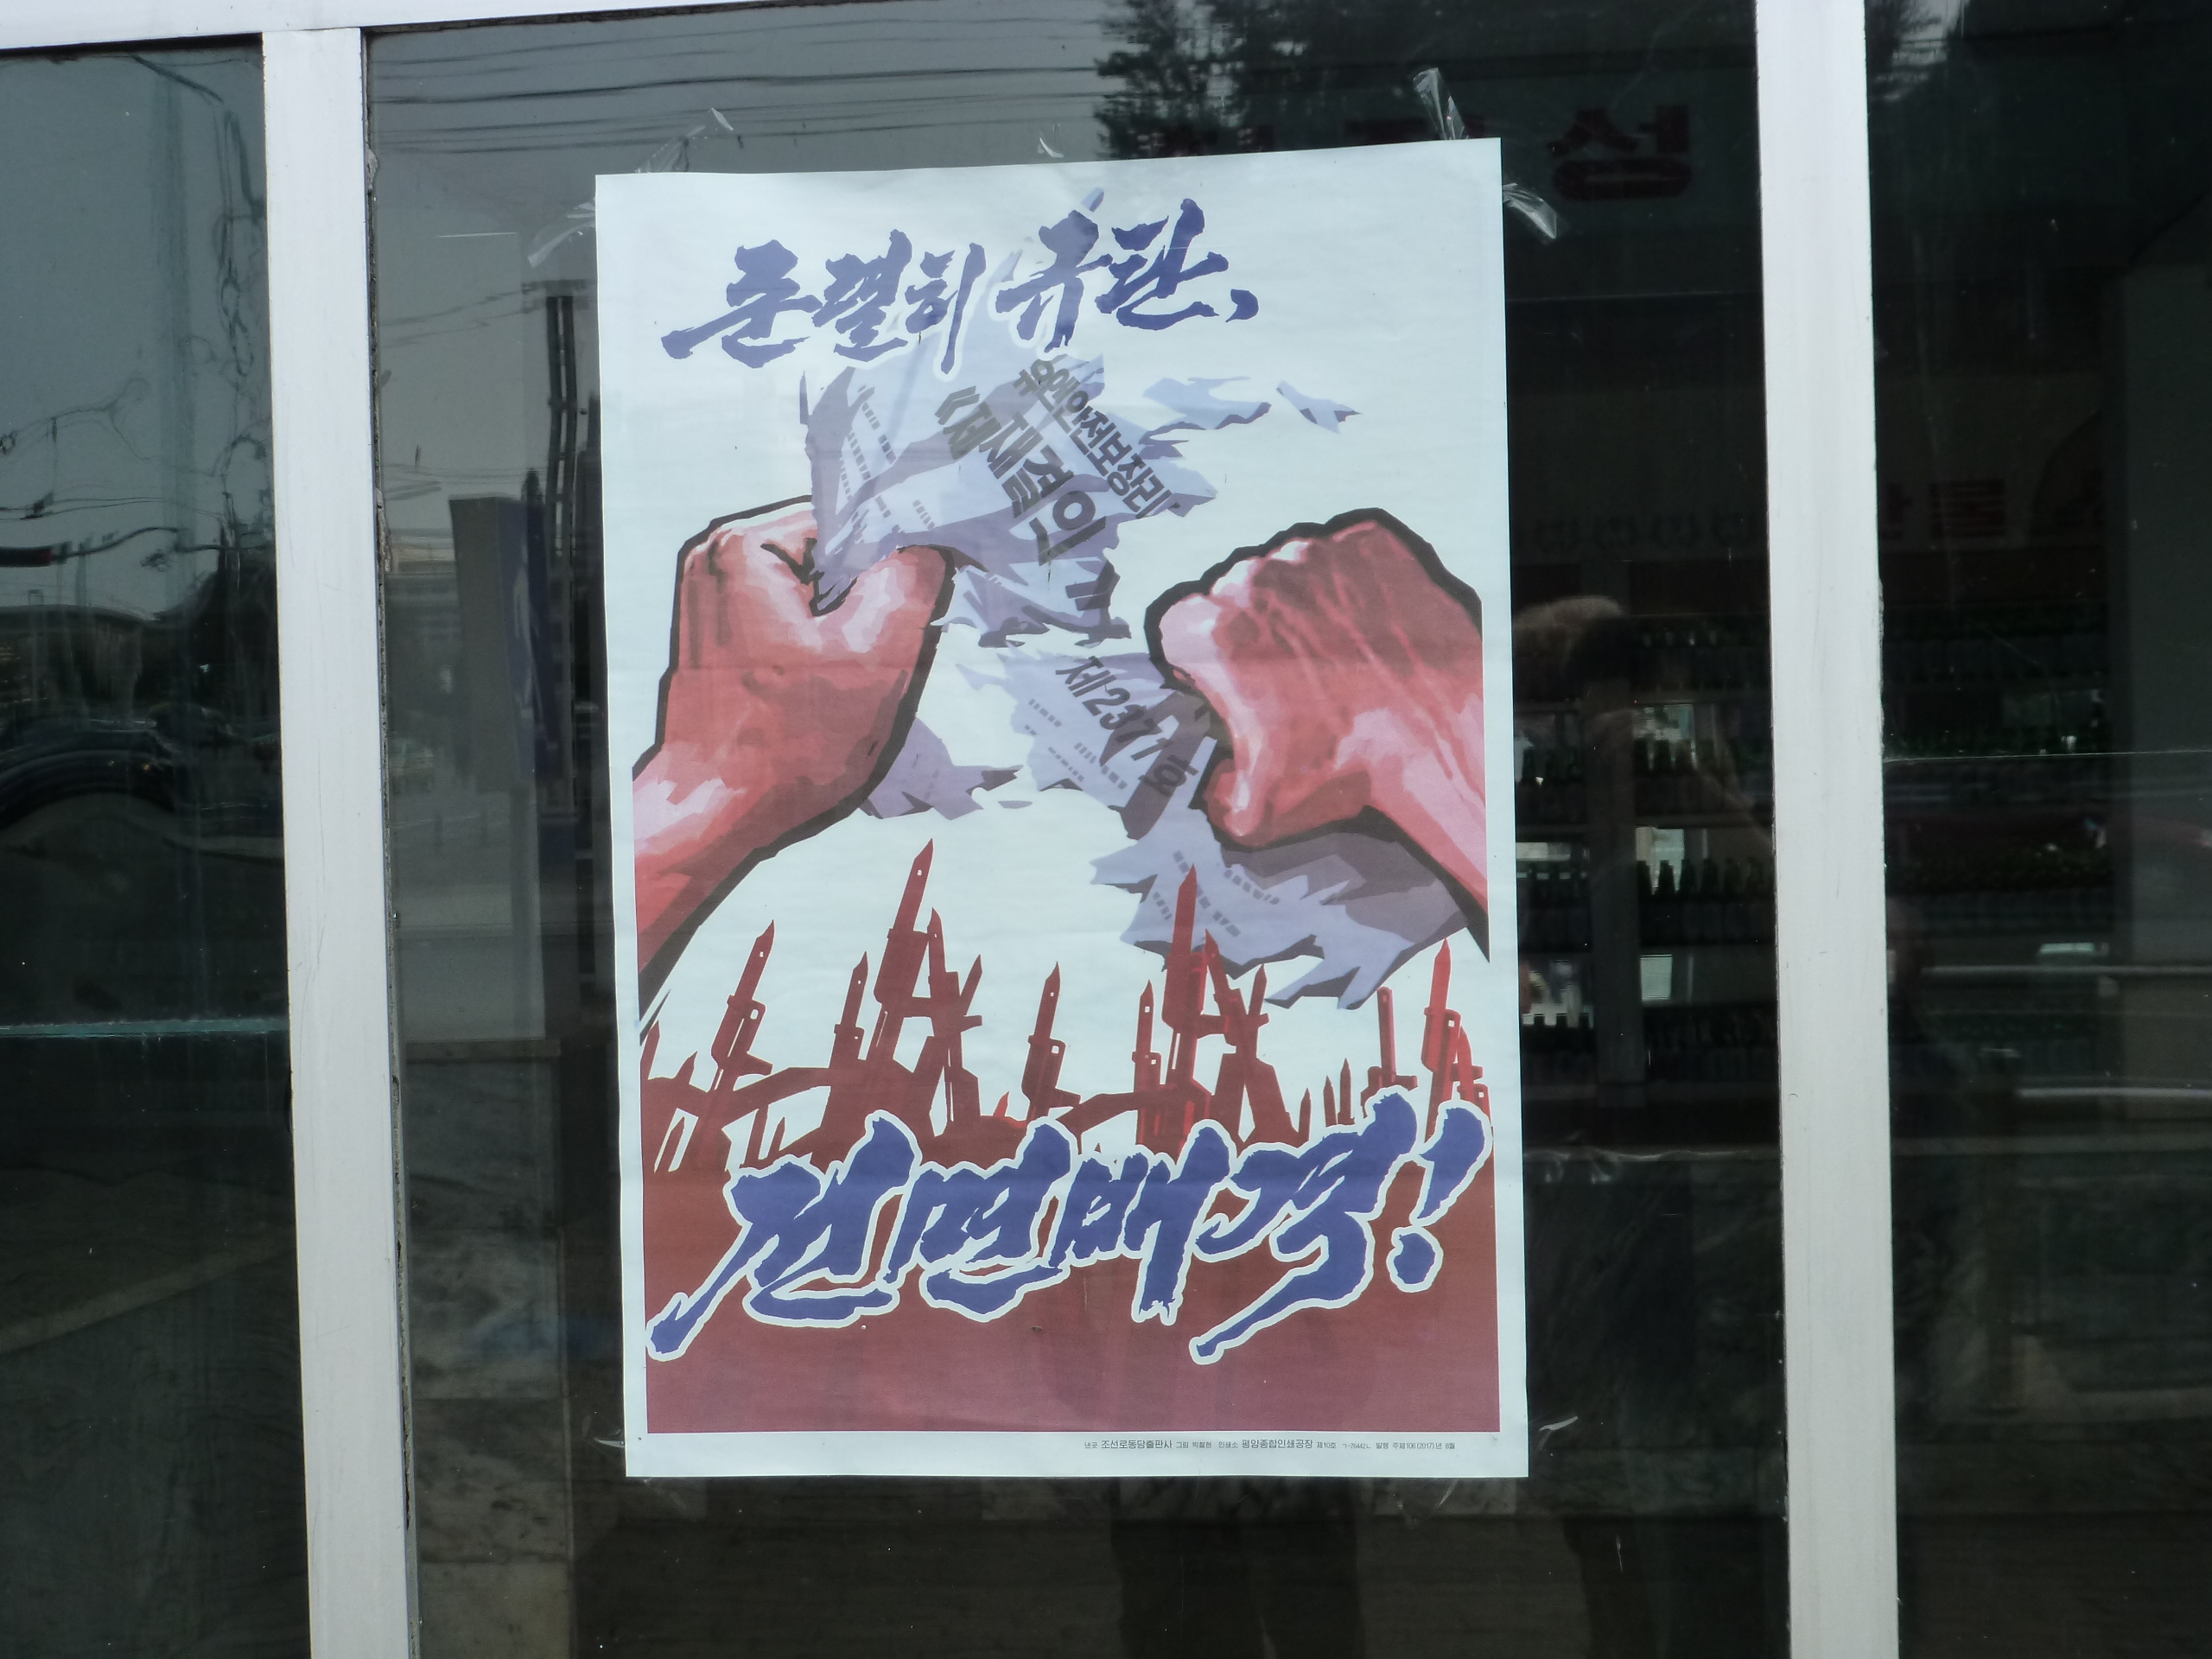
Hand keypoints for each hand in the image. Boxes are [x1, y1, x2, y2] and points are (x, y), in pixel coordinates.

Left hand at [634, 504, 951, 971]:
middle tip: (894, 644)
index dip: (898, 554)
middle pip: (827, 557)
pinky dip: (818, 645)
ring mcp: (710, 601)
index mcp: (747, 548)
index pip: (849, 521)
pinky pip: (786, 621)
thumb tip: (930, 547)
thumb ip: (910, 585)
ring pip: (812, 593)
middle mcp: (716, 561)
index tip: (929, 589)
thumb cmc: (786, 743)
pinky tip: (833, 686)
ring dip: (847, 626)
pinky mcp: (716, 639)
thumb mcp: (873, 657)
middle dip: (869, 596)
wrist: (716, 810)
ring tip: (861, 672)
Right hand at [1151, 512, 1487, 915]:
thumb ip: (1224, 801)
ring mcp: (1315, 556)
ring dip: (1300, 597)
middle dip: (1251, 623)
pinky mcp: (1366, 545)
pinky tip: (1366, 622)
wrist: (1432, 726)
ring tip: (1332, 642)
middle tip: (1286, 664)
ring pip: (1288, 568)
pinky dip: (1351, 580)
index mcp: (1216, 634)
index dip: (1199, 652)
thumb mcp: (1264, 804)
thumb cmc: (1344, 759)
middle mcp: (1257, 580)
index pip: (1180, 626)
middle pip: (1234, 592)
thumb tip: (1219, 788)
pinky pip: (1345, 554)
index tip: (1226, 670)